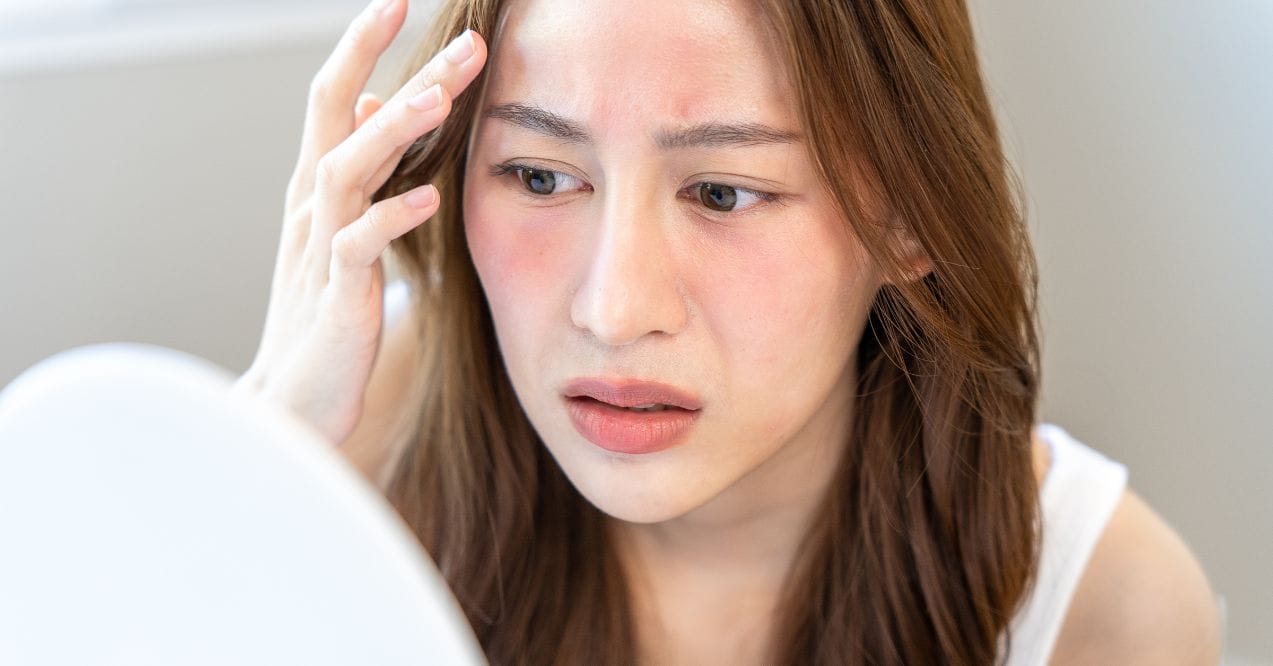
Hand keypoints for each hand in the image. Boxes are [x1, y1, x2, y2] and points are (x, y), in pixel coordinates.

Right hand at [235, 0, 486, 444]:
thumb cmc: (324, 318)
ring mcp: (320, 250)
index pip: (335, 100)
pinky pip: (358, 248)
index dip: (362, 48)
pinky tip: (429, 198)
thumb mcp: (343, 232)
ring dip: (392, 131)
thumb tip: (384, 106)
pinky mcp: (336, 299)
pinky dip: (390, 219)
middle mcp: (313, 209)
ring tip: (441, 97)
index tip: (400, 2)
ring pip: (346, 170)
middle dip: (398, 70)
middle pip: (344, 119)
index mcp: (318, 190)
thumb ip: (366, 172)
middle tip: (464, 40)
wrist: (292, 401)